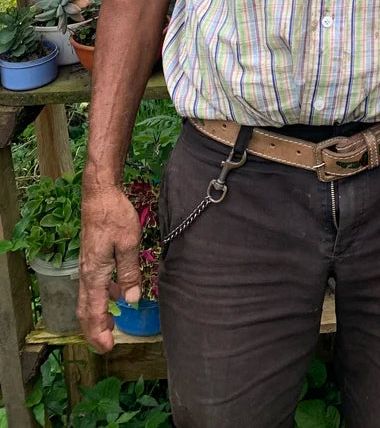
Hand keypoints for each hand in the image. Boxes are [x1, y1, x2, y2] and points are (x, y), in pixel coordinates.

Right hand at [78, 182, 141, 352]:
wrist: (99, 195)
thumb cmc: (115, 216)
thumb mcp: (129, 243)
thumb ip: (129, 272)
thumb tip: (132, 299)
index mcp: (94, 274)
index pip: (93, 312)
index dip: (99, 333)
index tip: (107, 347)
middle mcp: (86, 274)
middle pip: (85, 311)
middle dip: (94, 330)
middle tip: (107, 343)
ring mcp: (86, 266)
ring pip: (88, 299)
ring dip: (98, 314)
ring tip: (112, 323)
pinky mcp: (90, 258)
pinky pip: (92, 286)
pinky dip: (101, 297)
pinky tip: (116, 293)